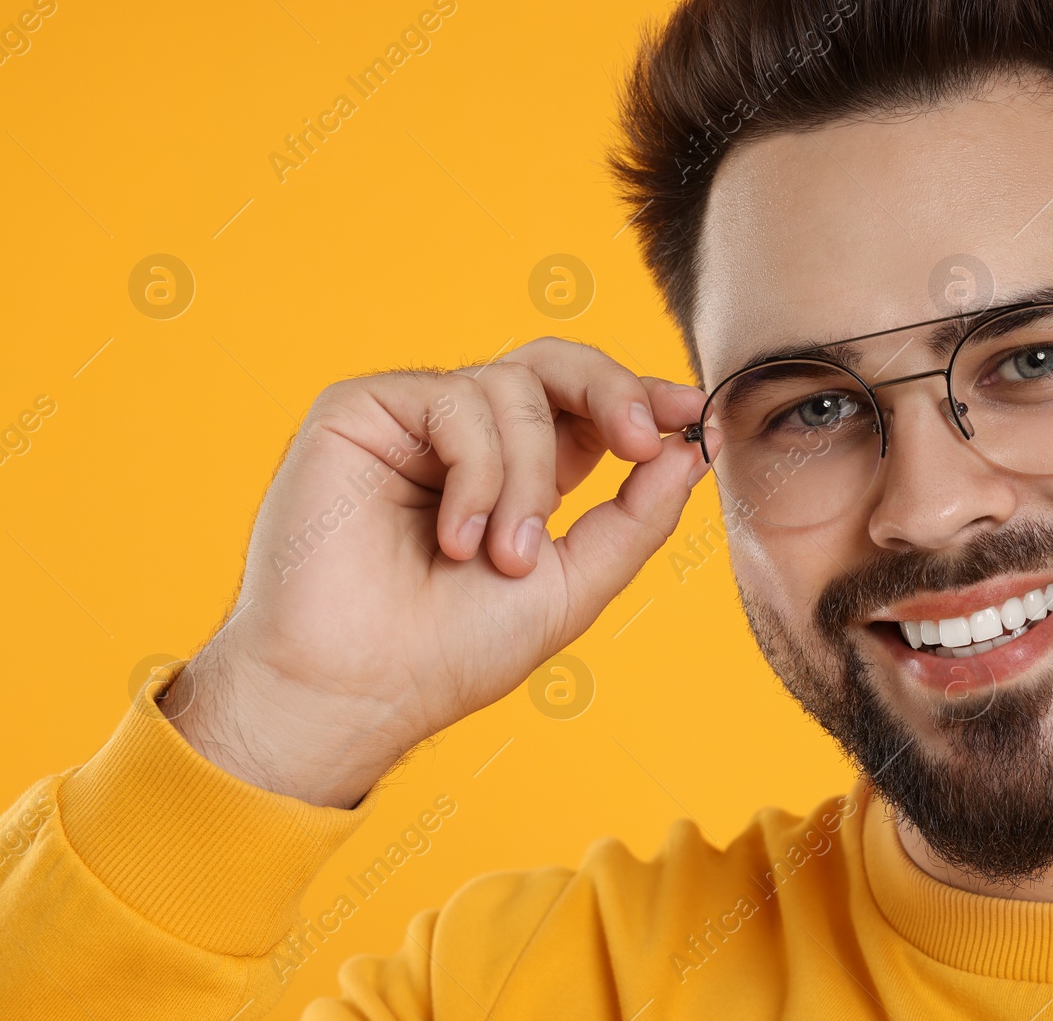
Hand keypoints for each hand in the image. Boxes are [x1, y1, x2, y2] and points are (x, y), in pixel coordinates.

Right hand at [164, 339, 714, 806]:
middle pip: (555, 364)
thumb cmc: (452, 651)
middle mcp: (469, 438)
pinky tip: (456, 538)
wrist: (359, 688)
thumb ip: (637, 517)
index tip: (693, 413)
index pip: (587, 406)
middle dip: (613, 390)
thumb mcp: (575, 584)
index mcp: (521, 473)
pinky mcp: (362, 410)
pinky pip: (456, 401)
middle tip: (642, 440)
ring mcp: (415, 421)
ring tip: (503, 557)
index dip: (640, 397)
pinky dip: (478, 473)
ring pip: (514, 388)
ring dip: (527, 480)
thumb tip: (692, 450)